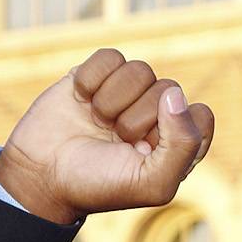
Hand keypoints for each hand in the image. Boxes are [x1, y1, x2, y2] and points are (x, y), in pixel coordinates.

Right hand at [0, 47, 215, 224]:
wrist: (40, 175)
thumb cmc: (99, 185)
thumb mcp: (152, 183)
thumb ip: (182, 146)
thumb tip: (177, 95)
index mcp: (177, 144)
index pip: (200, 116)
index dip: (175, 130)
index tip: (148, 151)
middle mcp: (157, 115)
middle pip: (168, 89)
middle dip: (136, 119)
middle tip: (115, 141)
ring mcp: (127, 93)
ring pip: (140, 70)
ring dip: (113, 101)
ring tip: (98, 123)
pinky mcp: (97, 75)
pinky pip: (110, 57)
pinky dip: (92, 80)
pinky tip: (81, 101)